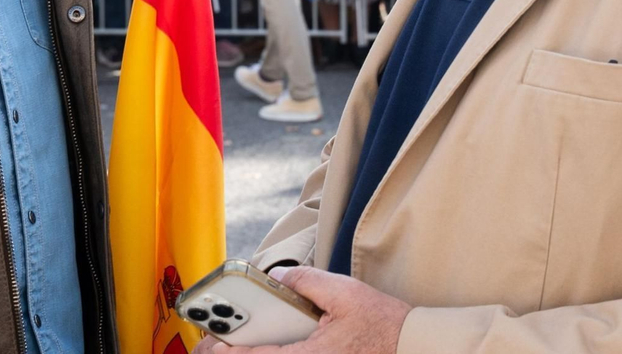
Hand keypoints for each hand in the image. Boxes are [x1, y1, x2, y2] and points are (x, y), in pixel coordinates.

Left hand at [192, 266, 410, 353]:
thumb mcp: (343, 292)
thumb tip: (277, 276)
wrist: (412, 346)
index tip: (209, 344)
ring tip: (229, 344)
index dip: (230, 352)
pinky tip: (261, 344)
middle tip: (209, 346)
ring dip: (256, 353)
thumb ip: (305, 280)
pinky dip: (274, 353)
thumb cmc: (382, 323)